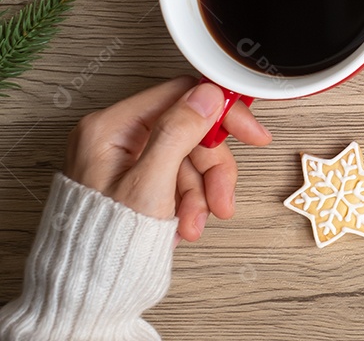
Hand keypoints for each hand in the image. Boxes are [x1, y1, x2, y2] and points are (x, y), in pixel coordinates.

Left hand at [64, 76, 272, 241]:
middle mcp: (116, 137)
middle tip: (223, 195)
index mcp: (110, 127)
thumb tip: (207, 95)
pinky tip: (183, 224)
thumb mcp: (149, 184)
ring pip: (188, 158)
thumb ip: (178, 133)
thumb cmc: (104, 243)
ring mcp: (127, 158)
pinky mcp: (137, 179)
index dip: (220, 113)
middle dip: (211, 168)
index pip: (180, 96)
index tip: (250, 131)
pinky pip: (178, 177)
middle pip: (189, 131)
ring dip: (201, 192)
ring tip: (195, 224)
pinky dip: (189, 201)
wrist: (90, 291)